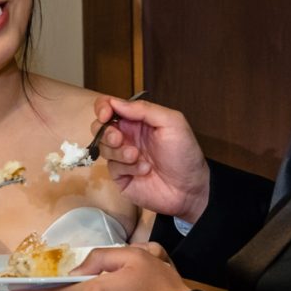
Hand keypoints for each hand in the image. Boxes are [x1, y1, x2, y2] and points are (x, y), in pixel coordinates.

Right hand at [89, 95, 210, 222]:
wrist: (190, 188)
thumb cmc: (184, 153)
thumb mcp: (172, 123)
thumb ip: (144, 109)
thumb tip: (115, 102)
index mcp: (137, 120)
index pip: (110, 107)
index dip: (103, 107)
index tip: (105, 114)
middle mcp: (128, 136)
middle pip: (100, 127)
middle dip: (106, 131)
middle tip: (119, 138)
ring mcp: (123, 157)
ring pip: (103, 147)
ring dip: (118, 151)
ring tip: (136, 156)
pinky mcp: (122, 177)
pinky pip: (112, 167)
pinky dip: (127, 167)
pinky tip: (145, 170)